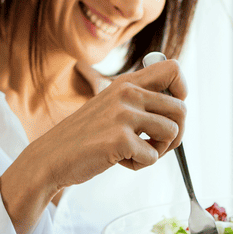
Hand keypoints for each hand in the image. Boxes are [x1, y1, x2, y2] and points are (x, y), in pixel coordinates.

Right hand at [0, 59, 186, 233]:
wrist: (51, 157)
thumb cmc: (85, 136)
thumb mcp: (110, 105)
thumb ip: (137, 99)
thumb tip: (178, 104)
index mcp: (126, 82)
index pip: (173, 68)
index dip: (181, 91)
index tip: (169, 112)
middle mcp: (127, 94)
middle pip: (181, 108)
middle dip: (176, 134)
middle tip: (156, 144)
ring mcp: (123, 116)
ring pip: (172, 133)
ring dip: (158, 151)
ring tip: (135, 152)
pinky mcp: (120, 140)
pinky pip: (153, 157)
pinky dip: (140, 165)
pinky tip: (119, 160)